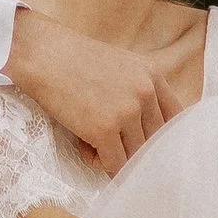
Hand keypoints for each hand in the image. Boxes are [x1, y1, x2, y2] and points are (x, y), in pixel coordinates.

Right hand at [3, 9, 181, 176]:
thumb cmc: (74, 59)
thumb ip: (138, 91)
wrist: (42, 54)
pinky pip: (114, 163)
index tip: (146, 147)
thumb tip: (143, 130)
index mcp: (153, 75)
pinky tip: (83, 147)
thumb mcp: (120, 66)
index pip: (174, 120)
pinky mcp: (105, 129)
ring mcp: (127, 112)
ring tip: (91, 142)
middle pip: (154, 141)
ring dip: (113, 157)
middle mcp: (146, 93)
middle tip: (109, 146)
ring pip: (134, 156)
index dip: (161, 139)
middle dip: (133, 150)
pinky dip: (99, 163)